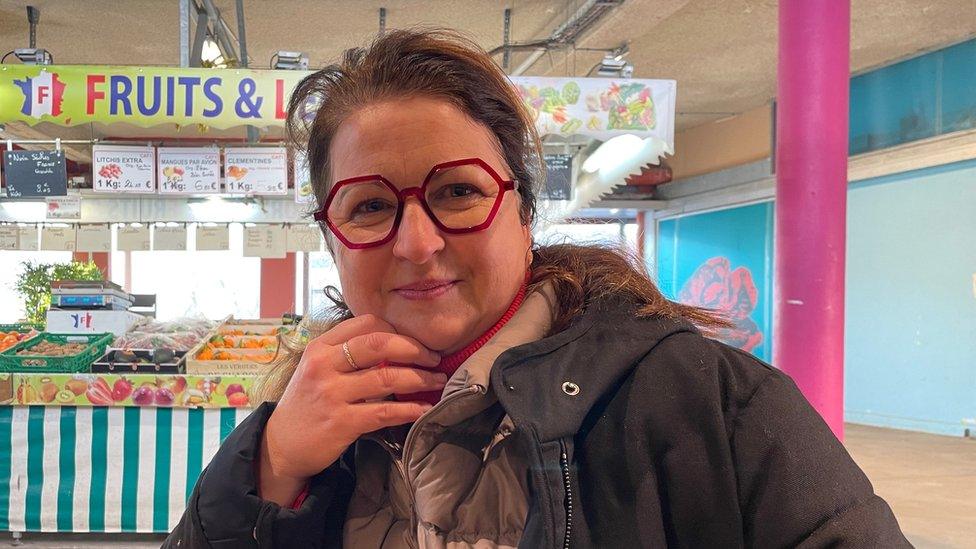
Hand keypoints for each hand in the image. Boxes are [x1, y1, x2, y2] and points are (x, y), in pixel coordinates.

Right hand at [258, 314, 443, 504]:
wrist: (281, 446)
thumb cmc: (307, 403)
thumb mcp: (318, 369)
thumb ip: (347, 354)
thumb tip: (396, 345)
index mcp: (320, 347)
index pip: (366, 323)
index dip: (398, 330)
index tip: (416, 343)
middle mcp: (324, 365)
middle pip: (379, 343)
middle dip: (415, 349)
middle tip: (434, 359)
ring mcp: (331, 394)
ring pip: (387, 377)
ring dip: (420, 378)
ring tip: (438, 381)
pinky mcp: (341, 422)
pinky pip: (385, 412)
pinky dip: (410, 409)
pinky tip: (424, 409)